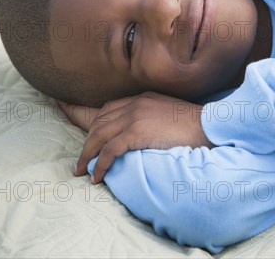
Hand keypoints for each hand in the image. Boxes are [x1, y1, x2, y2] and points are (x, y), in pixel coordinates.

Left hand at [58, 92, 215, 183]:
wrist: (209, 126)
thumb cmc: (194, 126)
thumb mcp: (169, 114)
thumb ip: (151, 117)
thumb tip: (142, 134)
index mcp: (141, 98)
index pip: (107, 107)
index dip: (85, 112)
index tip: (65, 110)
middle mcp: (134, 103)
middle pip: (98, 121)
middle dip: (85, 141)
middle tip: (79, 160)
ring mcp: (134, 116)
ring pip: (98, 136)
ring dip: (86, 155)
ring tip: (81, 170)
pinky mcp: (136, 132)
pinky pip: (108, 150)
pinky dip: (100, 164)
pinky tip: (97, 176)